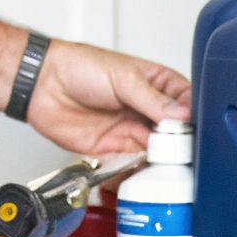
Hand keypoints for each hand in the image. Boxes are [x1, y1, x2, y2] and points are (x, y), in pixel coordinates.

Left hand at [27, 41, 192, 153]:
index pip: (186, 102)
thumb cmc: (79, 67)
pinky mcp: (116, 149)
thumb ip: (153, 99)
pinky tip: (148, 168)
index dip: (193, 116)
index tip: (194, 127)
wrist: (43, 85)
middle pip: (176, 131)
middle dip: (181, 142)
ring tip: (167, 161)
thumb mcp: (124, 77)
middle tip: (181, 149)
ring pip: (159, 151)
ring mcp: (132, 129)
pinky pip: (136, 164)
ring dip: (164, 158)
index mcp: (156, 84)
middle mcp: (147, 108)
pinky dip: (143, 169)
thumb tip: (182, 114)